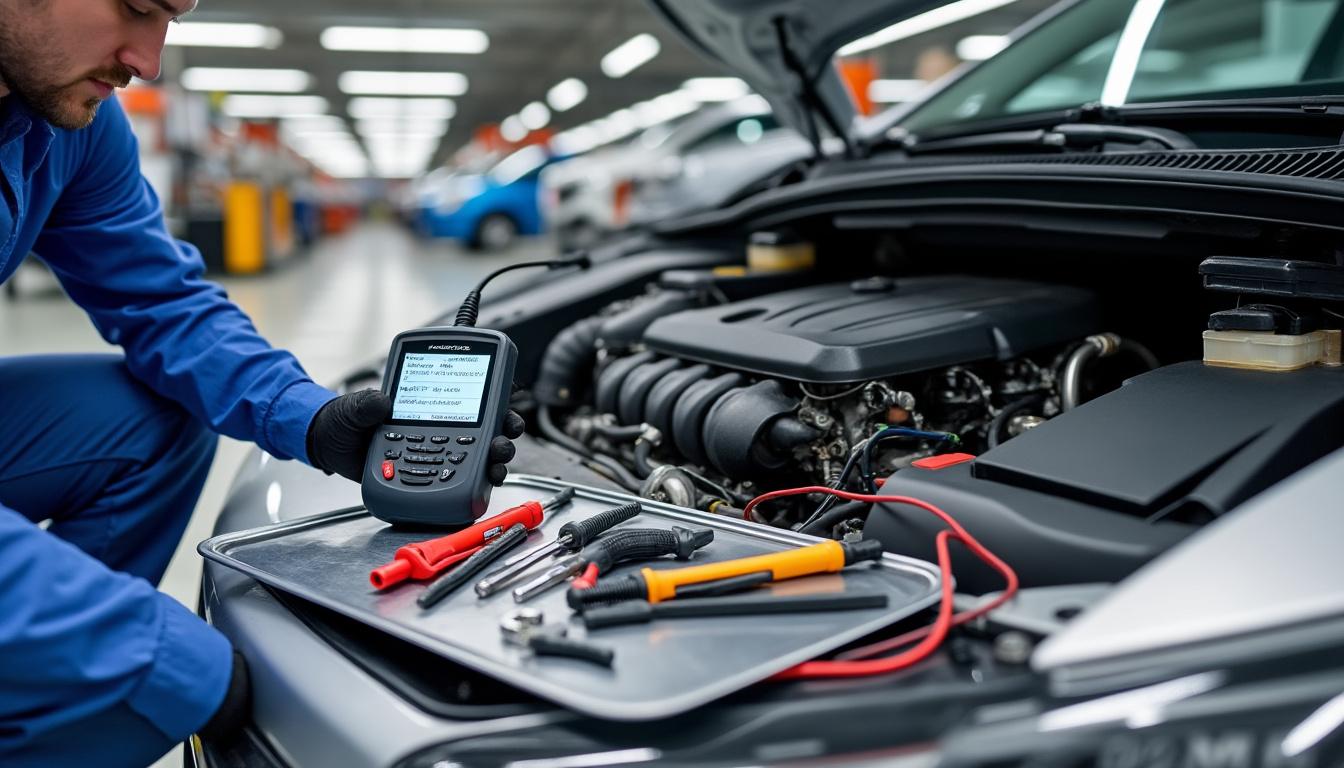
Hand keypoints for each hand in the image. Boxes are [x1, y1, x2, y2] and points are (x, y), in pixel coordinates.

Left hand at [306, 389, 526, 483]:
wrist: (329, 447)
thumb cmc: (346, 419)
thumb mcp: (353, 407)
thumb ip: (367, 404)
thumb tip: (381, 402)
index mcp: (430, 405)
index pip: (471, 398)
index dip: (496, 401)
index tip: (507, 404)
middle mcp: (440, 429)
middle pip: (484, 432)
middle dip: (502, 437)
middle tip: (502, 442)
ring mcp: (436, 455)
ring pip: (477, 461)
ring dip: (493, 466)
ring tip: (493, 470)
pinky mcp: (428, 479)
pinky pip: (454, 486)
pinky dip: (470, 490)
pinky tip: (475, 491)